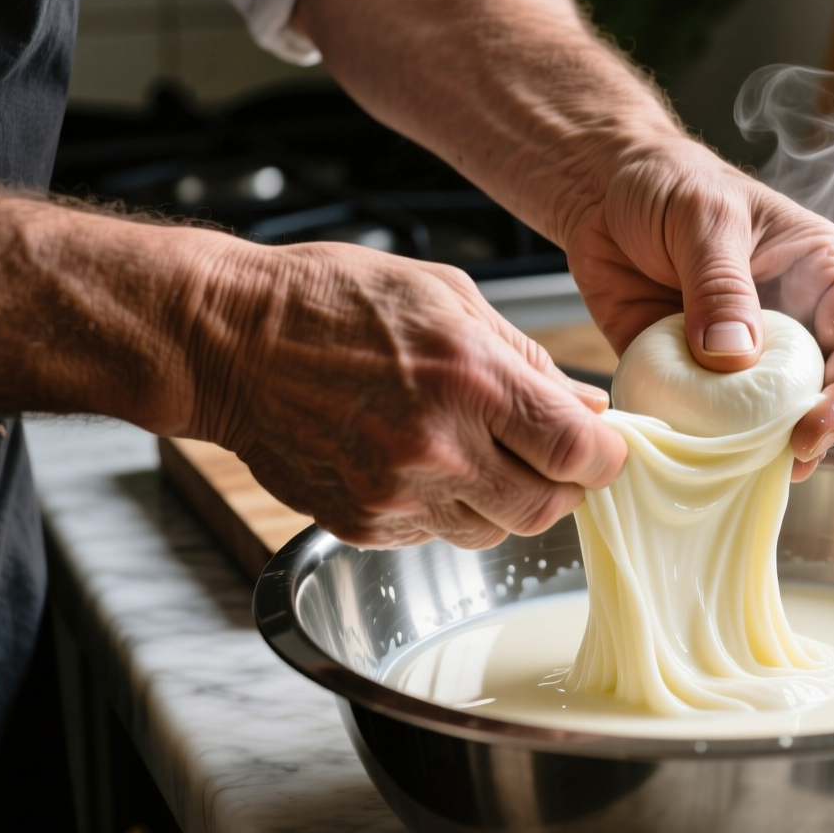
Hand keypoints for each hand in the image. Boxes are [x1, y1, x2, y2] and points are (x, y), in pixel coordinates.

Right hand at [189, 238, 626, 548]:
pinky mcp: (364, 524)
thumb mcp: (450, 296)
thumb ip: (528, 360)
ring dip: (506, 500)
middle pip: (548, 508)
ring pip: (496, 531)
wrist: (227, 339)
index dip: (606, 457)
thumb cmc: (336, 301)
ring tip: (478, 452)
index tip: (604, 447)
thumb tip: (588, 409)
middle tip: (550, 455)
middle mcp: (439, 449)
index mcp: (473, 382)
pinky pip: (437, 536)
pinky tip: (423, 463)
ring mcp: (398, 495)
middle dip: (564, 484)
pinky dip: (449, 508)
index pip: (580, 453)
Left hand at [562, 140, 833, 479]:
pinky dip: (705, 443)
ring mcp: (745, 354)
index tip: (815, 426)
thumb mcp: (703, 218)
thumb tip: (734, 357)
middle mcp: (793, 321)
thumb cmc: (668, 182)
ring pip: (770, 416)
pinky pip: (710, 419)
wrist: (598, 189)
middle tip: (788, 461)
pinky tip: (695, 460)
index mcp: (819, 275)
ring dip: (760, 448)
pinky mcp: (697, 375)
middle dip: (814, 433)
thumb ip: (721, 285)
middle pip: (824, 392)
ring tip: (745, 472)